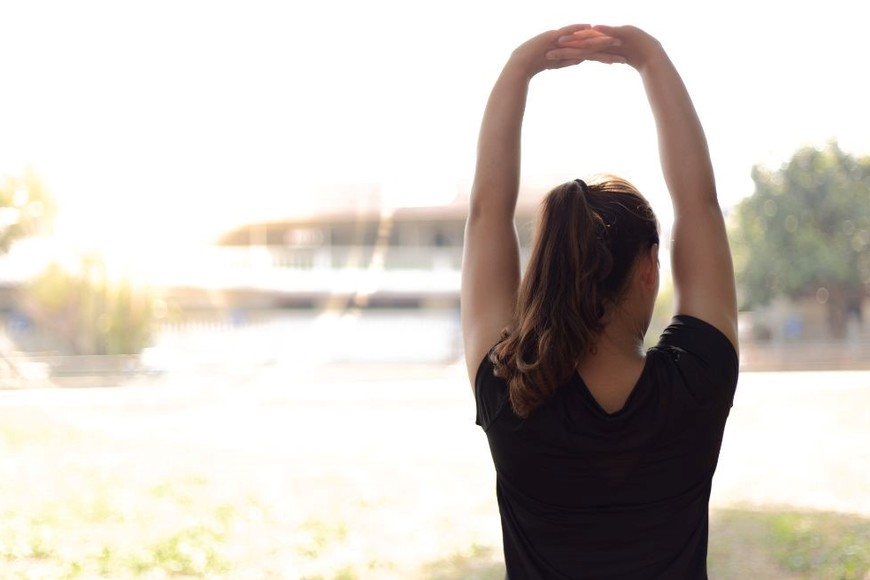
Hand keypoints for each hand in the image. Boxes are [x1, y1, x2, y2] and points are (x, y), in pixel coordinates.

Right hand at [507, 24, 624, 78]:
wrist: (521, 63)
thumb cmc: (536, 64)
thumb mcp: (556, 63)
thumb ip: (569, 59)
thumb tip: (582, 58)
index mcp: (570, 47)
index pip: (591, 51)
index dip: (605, 54)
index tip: (620, 58)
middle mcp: (568, 41)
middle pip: (590, 43)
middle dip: (607, 45)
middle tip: (624, 46)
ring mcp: (561, 38)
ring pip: (582, 37)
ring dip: (597, 37)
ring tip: (612, 38)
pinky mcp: (552, 36)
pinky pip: (567, 31)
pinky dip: (577, 29)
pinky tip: (589, 27)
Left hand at [555, 25, 663, 71]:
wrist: (650, 55)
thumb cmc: (634, 56)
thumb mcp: (613, 57)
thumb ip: (601, 54)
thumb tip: (587, 56)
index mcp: (600, 45)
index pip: (580, 48)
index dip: (566, 51)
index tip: (551, 55)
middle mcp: (603, 39)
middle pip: (582, 42)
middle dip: (566, 47)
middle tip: (549, 50)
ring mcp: (612, 36)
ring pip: (593, 38)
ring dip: (578, 39)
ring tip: (563, 41)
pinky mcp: (623, 33)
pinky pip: (612, 32)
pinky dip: (604, 30)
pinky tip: (594, 28)